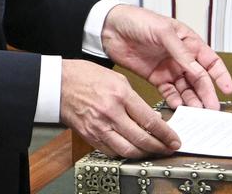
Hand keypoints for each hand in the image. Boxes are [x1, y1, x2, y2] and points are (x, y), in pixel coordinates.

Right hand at [60, 59, 179, 158]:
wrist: (57, 84)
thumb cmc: (83, 76)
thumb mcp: (115, 78)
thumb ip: (134, 98)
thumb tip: (150, 117)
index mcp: (120, 94)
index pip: (150, 120)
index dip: (166, 134)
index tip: (174, 139)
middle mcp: (110, 113)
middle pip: (142, 139)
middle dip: (160, 147)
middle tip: (168, 149)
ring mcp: (99, 127)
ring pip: (128, 150)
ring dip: (144, 154)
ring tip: (153, 152)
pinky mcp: (90, 136)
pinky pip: (112, 151)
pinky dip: (125, 153)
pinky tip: (132, 149)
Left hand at [100, 4, 231, 108]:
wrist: (109, 27)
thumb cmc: (138, 20)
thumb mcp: (163, 31)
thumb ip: (182, 52)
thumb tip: (198, 70)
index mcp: (189, 42)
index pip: (211, 61)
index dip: (221, 76)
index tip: (228, 90)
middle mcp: (182, 58)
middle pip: (200, 79)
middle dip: (207, 94)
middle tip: (212, 109)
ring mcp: (169, 68)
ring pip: (186, 89)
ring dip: (193, 100)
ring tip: (197, 113)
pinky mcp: (156, 78)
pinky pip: (170, 93)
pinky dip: (175, 101)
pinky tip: (179, 108)